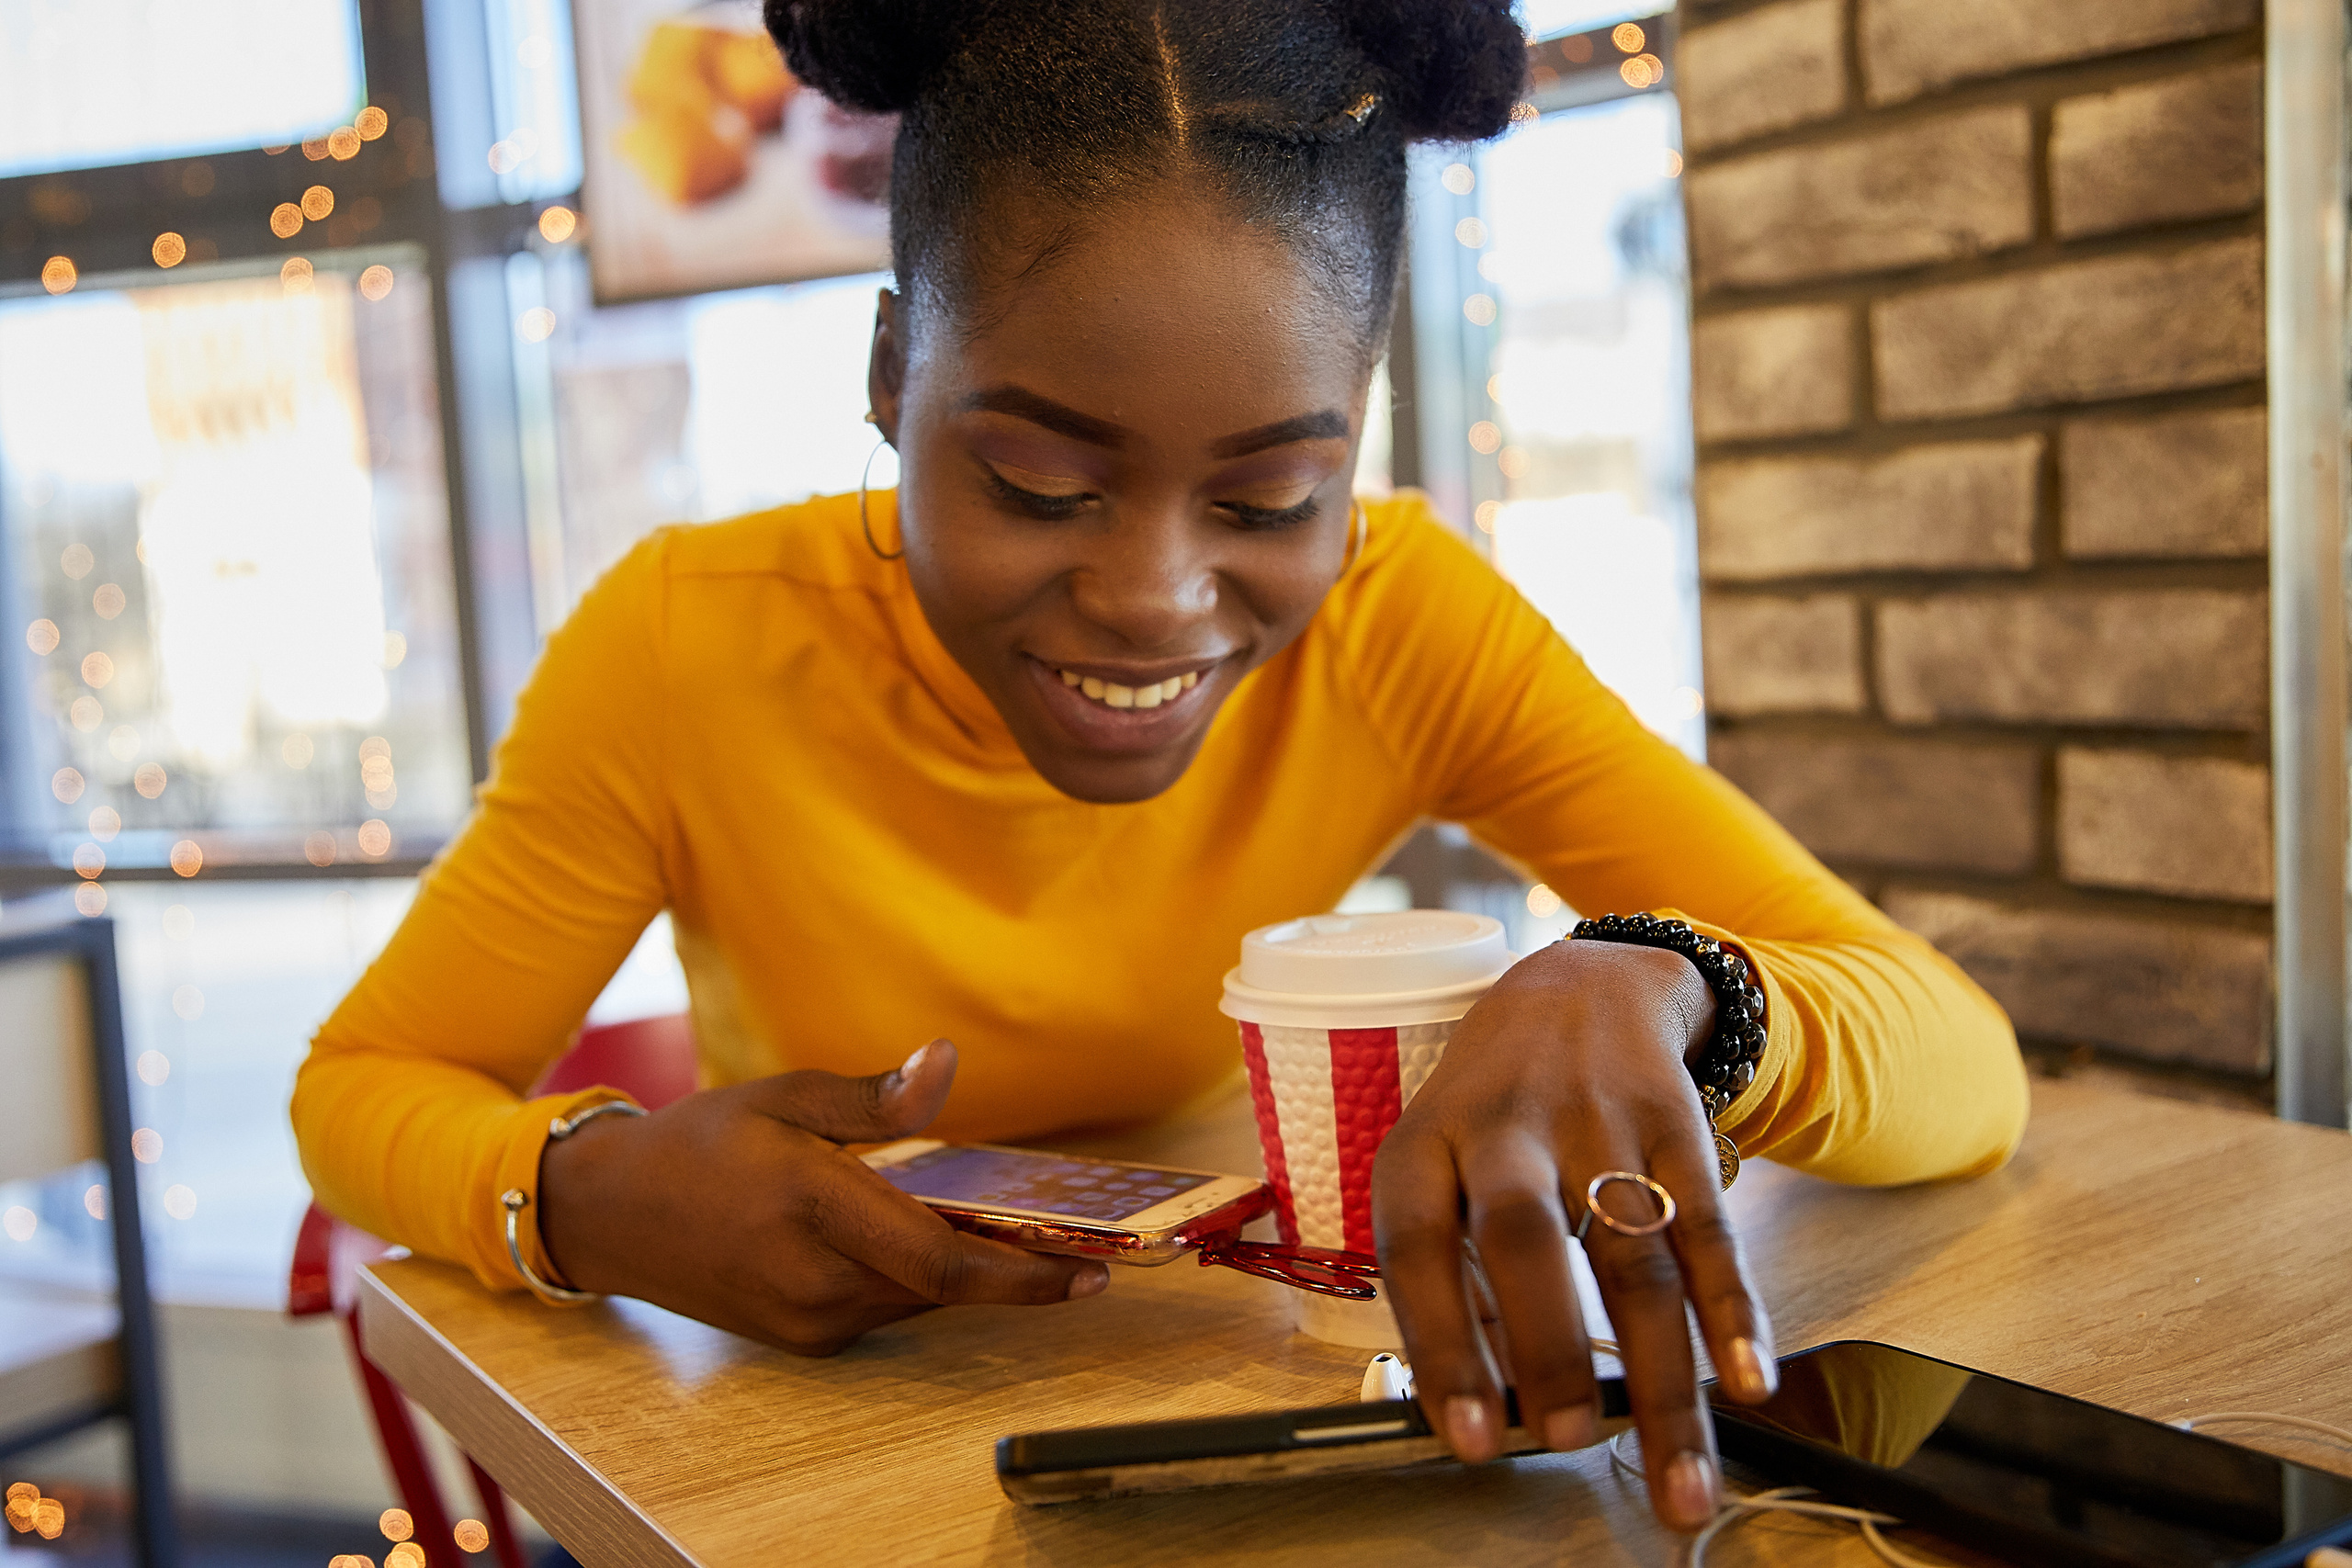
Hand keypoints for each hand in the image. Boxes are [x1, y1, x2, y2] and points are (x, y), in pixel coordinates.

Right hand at [535, 1039, 1106, 1354]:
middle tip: (1071, 1234)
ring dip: (962, 1266)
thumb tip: (945, 1064)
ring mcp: (806, 1320)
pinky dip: (917, 1276)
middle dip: (1010, 1261)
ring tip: (1008, 1226)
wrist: (611, 1215)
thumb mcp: (786, 1096)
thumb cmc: (701, 1143)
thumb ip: (874, 1098)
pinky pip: (885, 1307)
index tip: (1093, 1275)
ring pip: (918, 1297)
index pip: (942, 1260)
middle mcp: (813, 1279)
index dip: (1026, 1276)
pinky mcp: (802, 1338)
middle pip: (943, 1283)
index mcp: (813, 1207)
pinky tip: (926, 1235)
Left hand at [1371, 939, 1776, 1532]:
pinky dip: (1733, 1310)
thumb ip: (1455, 1279)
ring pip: (1632, 1255)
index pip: (1418, 1247)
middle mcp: (1507, 1126)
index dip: (1443, 1344)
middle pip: (1524, 1237)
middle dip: (1548, 1349)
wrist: (1584, 984)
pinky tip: (1746, 1379)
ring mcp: (1596, 1119)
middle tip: (1564, 1442)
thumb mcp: (1442, 1166)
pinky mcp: (1675, 1123)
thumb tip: (1482, 1408)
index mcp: (1426, 1143)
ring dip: (1660, 1373)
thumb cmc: (1497, 1108)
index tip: (1469, 1437)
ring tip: (1676, 1472)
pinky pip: (1708, 1226)